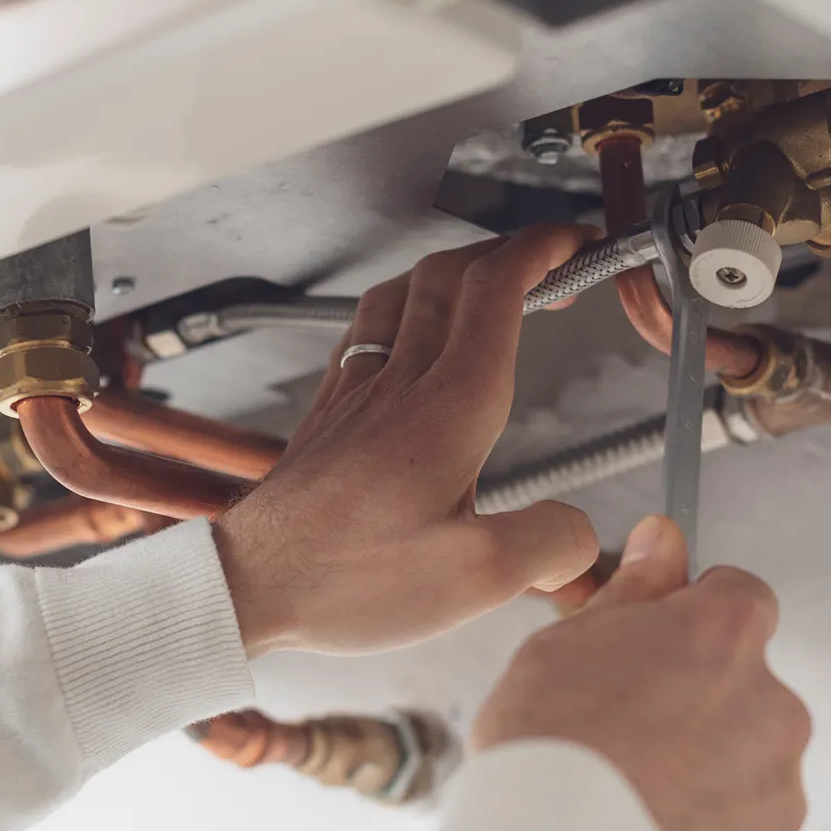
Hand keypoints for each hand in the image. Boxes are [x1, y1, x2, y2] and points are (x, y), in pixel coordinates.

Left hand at [214, 226, 601, 657]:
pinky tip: (408, 335)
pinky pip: (365, 330)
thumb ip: (550, 545)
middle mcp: (399, 383)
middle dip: (512, 252)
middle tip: (553, 267)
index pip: (498, 287)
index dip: (546, 250)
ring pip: (403, 292)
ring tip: (489, 288)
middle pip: (452, 273)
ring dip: (455, 273)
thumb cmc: (346, 579)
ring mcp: (357, 392)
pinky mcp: (329, 413)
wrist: (249, 585)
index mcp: (449, 407)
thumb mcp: (477, 580)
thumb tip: (581, 537)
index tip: (579, 244)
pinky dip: (404, 309)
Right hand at [470, 516, 810, 830]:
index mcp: (723, 640)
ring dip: (702, 787)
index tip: (656, 650)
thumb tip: (666, 543)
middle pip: (746, 697)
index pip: (740, 600)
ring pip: (746, 780)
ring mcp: (778, 802)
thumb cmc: (546, 756)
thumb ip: (634, 593)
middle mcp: (773, 713)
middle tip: (620, 744)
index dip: (692, 623)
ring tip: (623, 812)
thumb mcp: (565, 645)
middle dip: (696, 714)